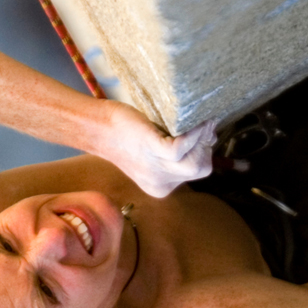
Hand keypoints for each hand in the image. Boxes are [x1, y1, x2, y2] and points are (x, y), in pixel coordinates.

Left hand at [101, 102, 218, 197]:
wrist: (99, 128)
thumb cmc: (126, 133)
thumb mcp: (154, 151)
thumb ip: (177, 151)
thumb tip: (208, 137)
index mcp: (161, 186)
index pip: (196, 172)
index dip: (205, 151)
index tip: (205, 134)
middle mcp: (160, 184)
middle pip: (200, 169)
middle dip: (207, 147)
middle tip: (203, 126)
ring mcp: (156, 170)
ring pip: (196, 164)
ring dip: (203, 139)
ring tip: (201, 121)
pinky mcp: (152, 150)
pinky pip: (182, 146)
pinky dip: (193, 132)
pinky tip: (193, 120)